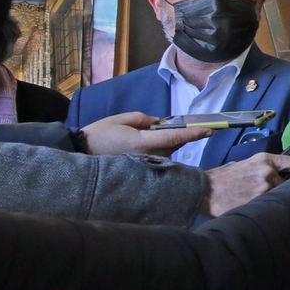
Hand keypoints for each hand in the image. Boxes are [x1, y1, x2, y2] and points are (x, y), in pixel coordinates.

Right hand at [81, 112, 210, 155]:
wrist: (81, 154)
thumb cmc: (99, 135)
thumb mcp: (121, 119)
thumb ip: (144, 119)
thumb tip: (160, 124)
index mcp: (143, 142)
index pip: (175, 137)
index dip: (194, 133)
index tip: (209, 130)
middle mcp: (147, 156)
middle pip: (174, 145)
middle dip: (179, 135)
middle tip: (168, 127)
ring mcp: (144, 165)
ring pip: (167, 152)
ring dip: (169, 143)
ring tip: (149, 136)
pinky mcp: (140, 169)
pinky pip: (158, 158)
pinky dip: (160, 150)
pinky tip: (148, 145)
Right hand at [203, 153, 289, 215]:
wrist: (205, 190)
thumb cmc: (222, 178)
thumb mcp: (243, 164)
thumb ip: (261, 168)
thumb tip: (274, 174)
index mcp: (265, 160)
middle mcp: (268, 172)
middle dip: (285, 189)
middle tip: (279, 195)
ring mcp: (264, 188)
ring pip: (281, 196)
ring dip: (276, 200)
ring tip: (268, 204)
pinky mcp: (259, 202)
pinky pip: (271, 206)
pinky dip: (268, 209)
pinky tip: (262, 211)